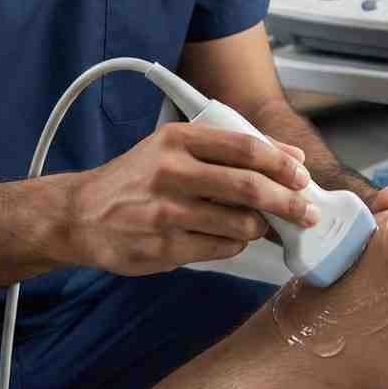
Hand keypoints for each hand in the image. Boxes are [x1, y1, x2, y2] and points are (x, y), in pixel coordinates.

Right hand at [69, 123, 312, 274]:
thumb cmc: (135, 178)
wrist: (81, 214)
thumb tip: (287, 158)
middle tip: (306, 211)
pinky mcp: (165, 246)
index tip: (302, 175)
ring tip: (261, 226)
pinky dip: (235, 244)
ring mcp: (168, 212)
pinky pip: (220, 249)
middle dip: (287, 201)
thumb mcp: (172, 148)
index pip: (243, 146)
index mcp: (178, 139)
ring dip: (260, 227)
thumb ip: (224, 150)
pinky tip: (229, 238)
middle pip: (248, 186)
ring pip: (239, 223)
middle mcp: (172, 171)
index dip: (280, 162)